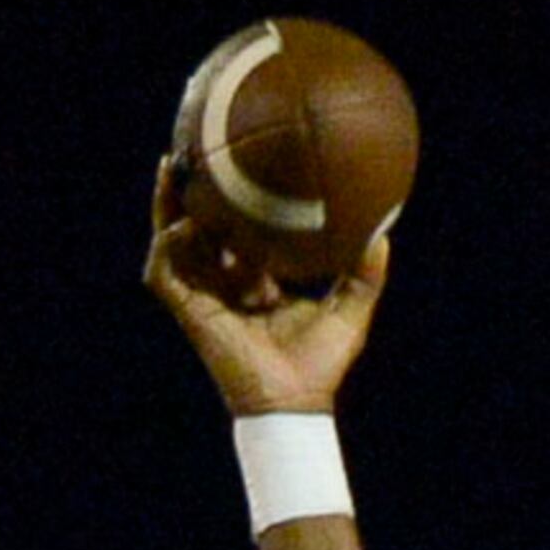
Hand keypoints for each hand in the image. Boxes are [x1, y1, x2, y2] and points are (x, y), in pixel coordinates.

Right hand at [143, 154, 389, 415]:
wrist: (296, 403)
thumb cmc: (321, 364)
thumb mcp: (351, 308)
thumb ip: (365, 272)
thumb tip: (384, 231)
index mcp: (254, 281)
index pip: (237, 231)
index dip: (234, 200)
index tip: (241, 162)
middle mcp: (224, 285)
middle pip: (197, 226)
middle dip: (193, 189)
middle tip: (199, 146)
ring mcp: (203, 298)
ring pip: (172, 242)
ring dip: (168, 206)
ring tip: (173, 167)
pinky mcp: (190, 314)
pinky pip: (165, 272)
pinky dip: (169, 246)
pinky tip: (184, 223)